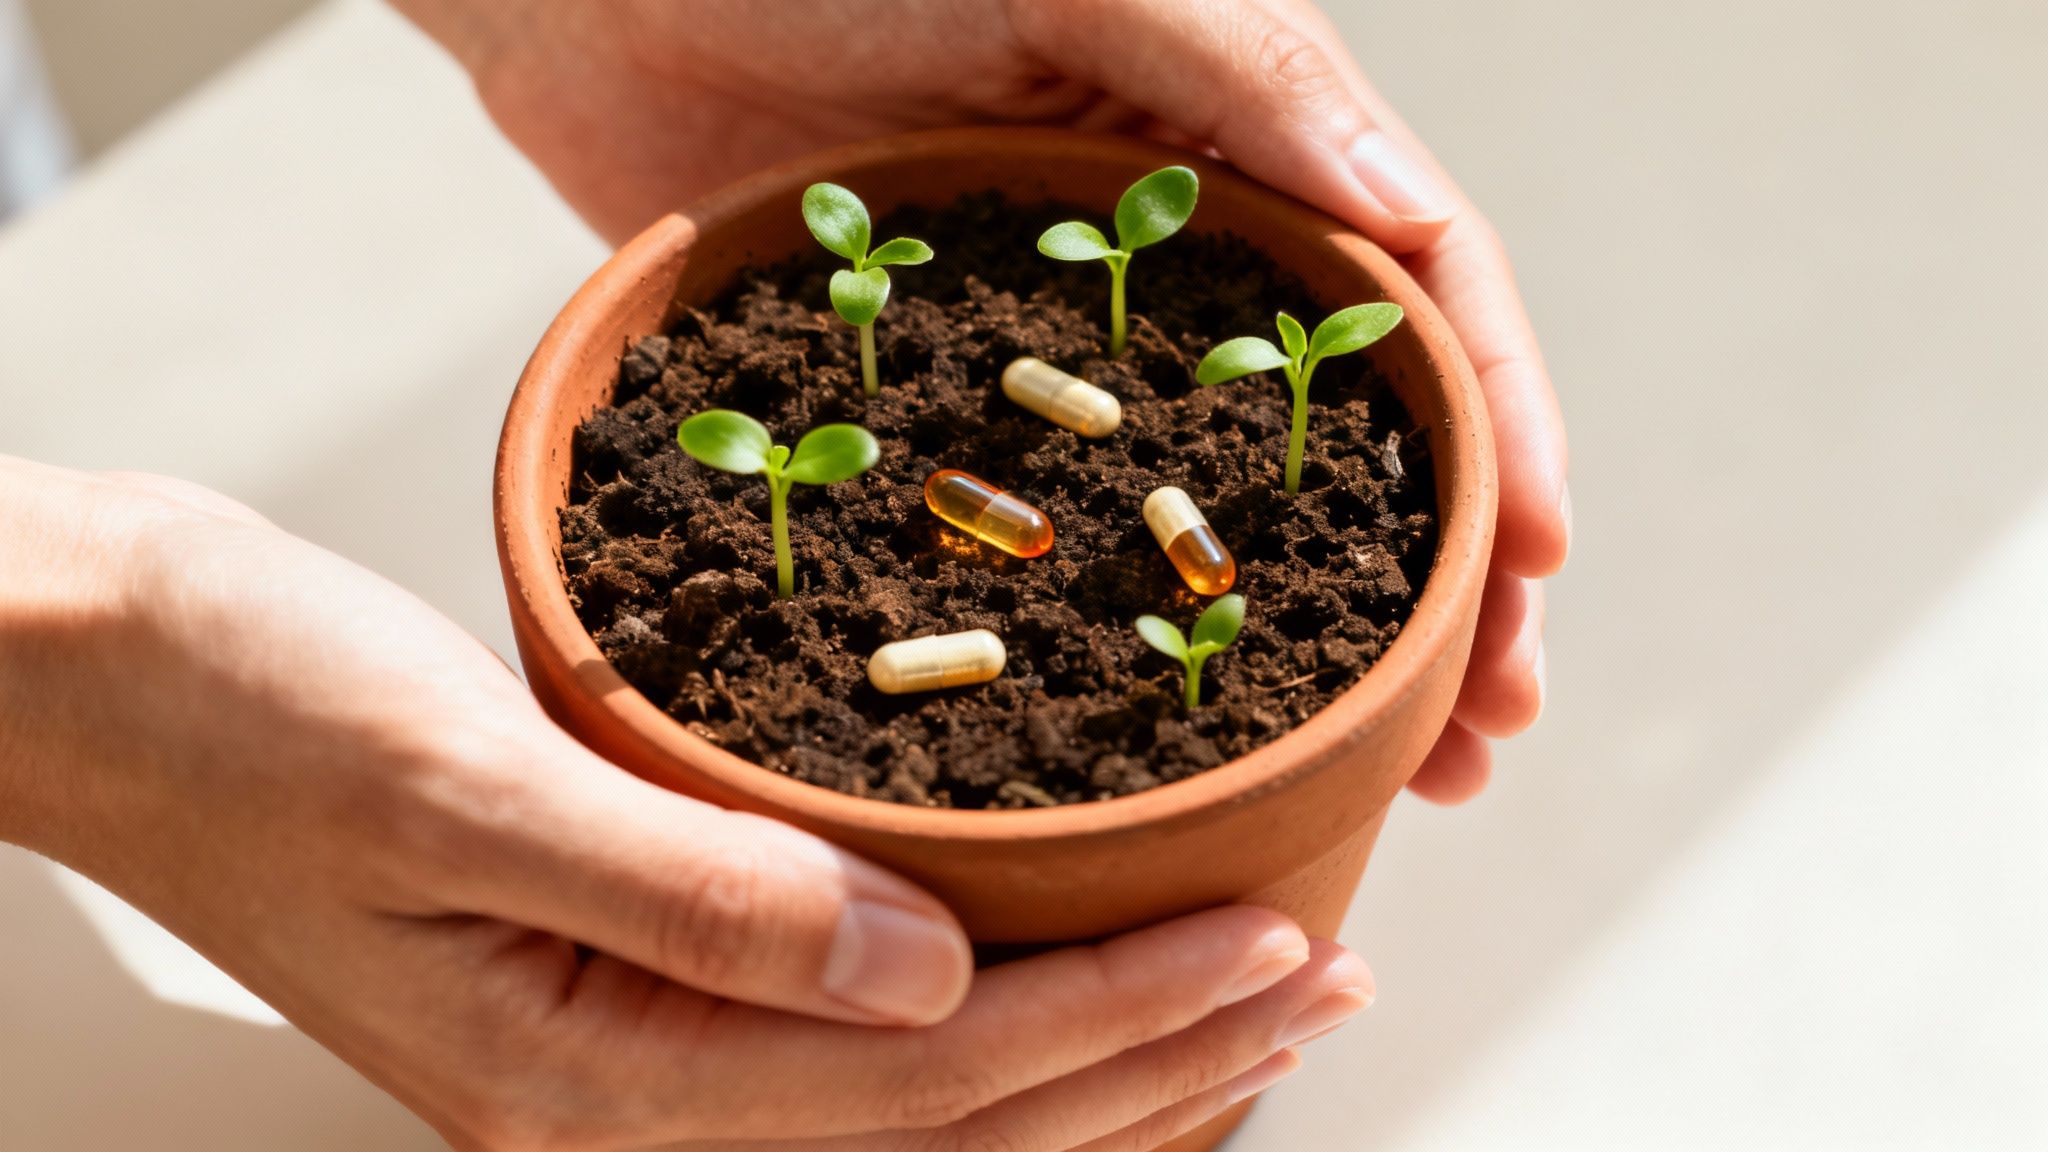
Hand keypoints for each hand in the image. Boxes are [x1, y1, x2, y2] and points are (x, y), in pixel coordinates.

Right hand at [0, 458, 1373, 1149]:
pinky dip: (985, 1044)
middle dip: (1157, 1062)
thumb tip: (927, 974)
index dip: (1124, 1016)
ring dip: (1098, 1072)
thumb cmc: (242, 711)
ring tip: (1250, 1009)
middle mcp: (616, 1115)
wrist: (103, 683)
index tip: (1279, 941)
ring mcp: (616, 1079)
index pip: (929, 1077)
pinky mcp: (615, 1008)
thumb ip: (697, 894)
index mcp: (586, 1083)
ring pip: (920, 1122)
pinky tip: (1061, 993)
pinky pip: (848, 1069)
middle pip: (953, 1130)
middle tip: (1322, 977)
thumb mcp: (455, 782)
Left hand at [397, 0, 1569, 802]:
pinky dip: (1122, 643)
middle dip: (1440, 593)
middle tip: (1486, 736)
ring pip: (1217, 519)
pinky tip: (1166, 743)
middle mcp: (1168, 271)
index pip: (1413, 299)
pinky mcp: (941, 417)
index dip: (1495, 430)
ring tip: (1390, 781)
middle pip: (1346, 447)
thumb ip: (1235, 69)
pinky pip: (1054, 542)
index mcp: (1233, 154)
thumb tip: (1404, 206)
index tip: (1534, 570)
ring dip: (1314, 652)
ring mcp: (1056, 358)